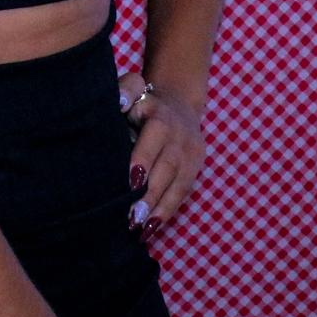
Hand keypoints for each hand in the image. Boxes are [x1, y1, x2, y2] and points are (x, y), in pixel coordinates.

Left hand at [120, 72, 204, 240]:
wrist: (178, 102)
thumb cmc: (142, 100)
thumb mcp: (133, 88)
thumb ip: (125, 90)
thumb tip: (120, 102)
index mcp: (161, 116)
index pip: (155, 137)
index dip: (144, 159)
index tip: (129, 181)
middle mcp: (180, 136)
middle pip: (168, 166)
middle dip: (150, 193)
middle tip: (131, 216)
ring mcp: (192, 154)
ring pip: (178, 184)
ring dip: (159, 208)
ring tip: (141, 229)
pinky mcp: (196, 168)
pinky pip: (183, 192)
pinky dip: (167, 211)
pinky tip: (151, 228)